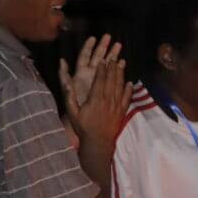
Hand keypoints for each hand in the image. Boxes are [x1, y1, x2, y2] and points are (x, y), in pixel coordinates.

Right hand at [57, 34, 126, 148]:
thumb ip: (69, 96)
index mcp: (95, 98)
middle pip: (112, 80)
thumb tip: (67, 83)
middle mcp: (108, 100)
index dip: (102, 69)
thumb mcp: (72, 112)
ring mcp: (116, 105)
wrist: (98, 142)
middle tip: (114, 56)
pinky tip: (130, 82)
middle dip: (113, 67)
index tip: (102, 60)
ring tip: (122, 63)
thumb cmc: (83, 127)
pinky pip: (127, 98)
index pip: (99, 80)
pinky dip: (129, 89)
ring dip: (121, 74)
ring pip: (120, 86)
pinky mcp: (122, 111)